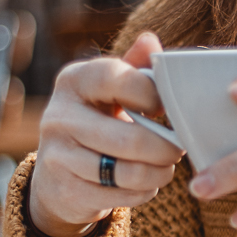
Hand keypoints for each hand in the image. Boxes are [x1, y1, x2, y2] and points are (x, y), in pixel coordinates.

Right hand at [28, 32, 184, 236]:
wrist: (57, 174)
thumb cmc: (98, 120)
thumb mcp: (110, 90)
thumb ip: (134, 67)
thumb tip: (150, 40)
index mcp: (74, 80)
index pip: (118, 79)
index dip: (152, 94)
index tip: (165, 108)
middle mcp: (59, 116)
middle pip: (132, 139)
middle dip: (167, 148)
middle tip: (179, 149)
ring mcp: (58, 155)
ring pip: (129, 172)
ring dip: (160, 173)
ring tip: (167, 167)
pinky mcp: (66, 190)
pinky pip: (121, 196)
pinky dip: (143, 192)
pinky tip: (146, 183)